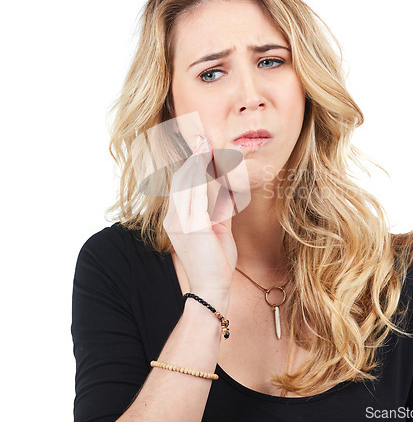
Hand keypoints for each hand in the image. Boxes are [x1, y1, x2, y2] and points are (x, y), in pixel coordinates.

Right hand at [163, 137, 237, 308]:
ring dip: (197, 161)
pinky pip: (196, 196)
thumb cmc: (216, 260)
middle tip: (201, 135)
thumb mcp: (218, 228)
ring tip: (205, 142)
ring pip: (188, 183)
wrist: (212, 289)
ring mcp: (180, 222)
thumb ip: (219, 207)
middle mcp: (174, 217)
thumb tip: (226, 187)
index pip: (182, 183)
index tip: (200, 143)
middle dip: (192, 156)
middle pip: (182, 178)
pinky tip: (209, 164)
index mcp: (178, 217)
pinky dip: (202, 178)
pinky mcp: (192, 227)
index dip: (190, 162)